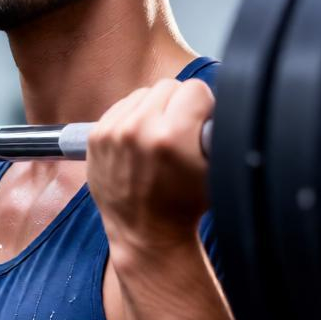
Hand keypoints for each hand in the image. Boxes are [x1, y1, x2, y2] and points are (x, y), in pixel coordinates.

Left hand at [87, 79, 212, 253]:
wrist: (143, 233)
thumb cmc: (182, 205)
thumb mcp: (214, 169)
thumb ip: (217, 129)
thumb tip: (224, 101)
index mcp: (171, 137)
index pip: (196, 89)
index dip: (203, 107)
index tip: (199, 126)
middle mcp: (138, 130)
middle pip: (169, 86)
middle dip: (178, 106)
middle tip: (180, 134)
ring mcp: (113, 132)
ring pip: (144, 93)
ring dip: (154, 109)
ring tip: (158, 138)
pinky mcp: (96, 135)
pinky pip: (122, 106)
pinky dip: (132, 117)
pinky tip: (139, 141)